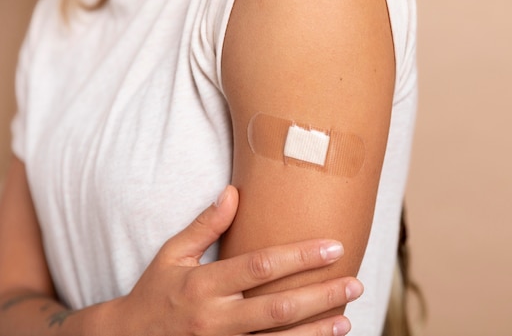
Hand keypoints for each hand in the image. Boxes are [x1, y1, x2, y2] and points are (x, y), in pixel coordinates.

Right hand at [106, 186, 361, 335]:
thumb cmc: (153, 292)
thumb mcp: (171, 255)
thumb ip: (204, 225)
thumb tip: (234, 192)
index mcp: (204, 284)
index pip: (261, 266)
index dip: (300, 256)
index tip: (333, 247)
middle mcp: (215, 318)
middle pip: (278, 307)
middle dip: (320, 295)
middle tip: (354, 283)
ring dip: (315, 332)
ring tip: (346, 320)